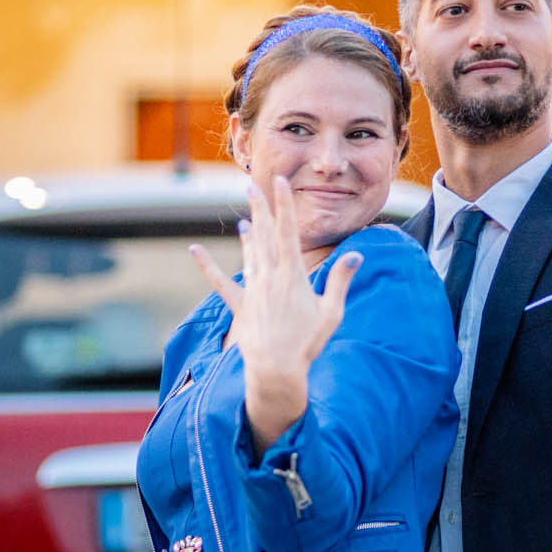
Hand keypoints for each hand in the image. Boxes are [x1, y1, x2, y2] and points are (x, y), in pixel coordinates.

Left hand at [190, 176, 360, 448]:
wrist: (275, 369)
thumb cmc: (307, 343)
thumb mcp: (331, 312)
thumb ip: (340, 280)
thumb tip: (356, 255)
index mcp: (293, 275)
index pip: (288, 231)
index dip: (284, 204)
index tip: (280, 182)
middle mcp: (270, 277)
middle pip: (264, 235)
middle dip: (260, 208)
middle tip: (252, 185)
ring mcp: (253, 290)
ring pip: (248, 254)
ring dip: (247, 233)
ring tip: (244, 217)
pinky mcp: (240, 306)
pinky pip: (220, 282)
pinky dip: (206, 265)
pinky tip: (195, 250)